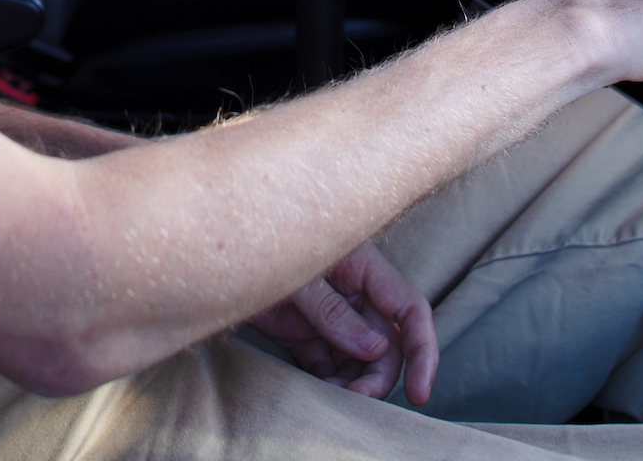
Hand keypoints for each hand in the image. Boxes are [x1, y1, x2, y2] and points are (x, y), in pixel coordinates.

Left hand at [245, 242, 437, 402]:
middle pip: (386, 346)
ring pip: (359, 363)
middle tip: (357, 399)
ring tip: (335, 399)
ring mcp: (331, 319)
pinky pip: (329, 368)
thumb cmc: (262, 244)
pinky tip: (322, 395)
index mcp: (365, 270)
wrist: (220, 253)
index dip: (422, 352)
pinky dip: (330, 386)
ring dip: (354, 386)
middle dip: (378, 377)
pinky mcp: (306, 337)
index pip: (409, 312)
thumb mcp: (299, 277)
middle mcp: (355, 297)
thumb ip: (333, 312)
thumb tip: (376, 349)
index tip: (419, 392)